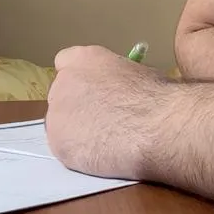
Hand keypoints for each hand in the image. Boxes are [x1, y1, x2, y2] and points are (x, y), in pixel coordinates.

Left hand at [45, 45, 167, 180]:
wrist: (157, 127)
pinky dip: (80, 154)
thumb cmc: (157, 99)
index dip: (80, 81)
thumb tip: (117, 93)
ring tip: (107, 142)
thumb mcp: (136, 73)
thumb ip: (115, 80)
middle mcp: (64, 82)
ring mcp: (57, 113)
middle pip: (61, 96)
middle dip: (77, 109)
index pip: (65, 63)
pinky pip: (66, 150)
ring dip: (77, 134)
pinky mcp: (58, 143)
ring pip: (61, 126)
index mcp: (84, 58)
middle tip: (101, 123)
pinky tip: (103, 156)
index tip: (92, 93)